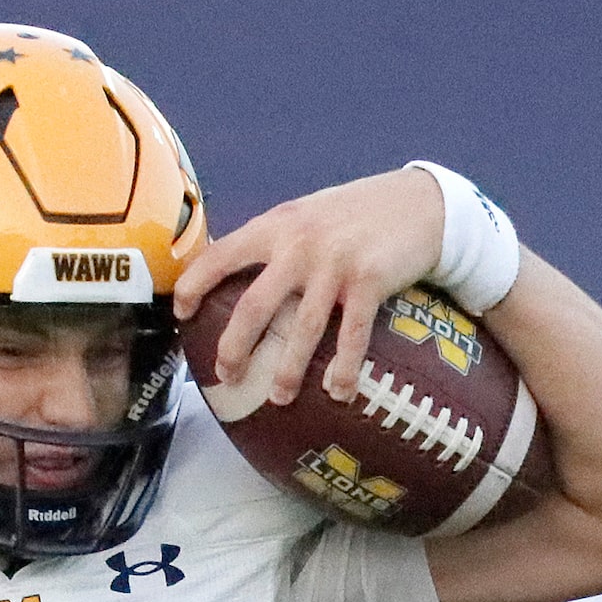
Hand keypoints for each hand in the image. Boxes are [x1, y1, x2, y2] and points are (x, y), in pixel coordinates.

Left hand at [173, 167, 444, 406]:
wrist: (420, 202)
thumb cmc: (355, 215)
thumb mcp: (305, 215)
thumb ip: (273, 242)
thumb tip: (231, 276)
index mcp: (276, 226)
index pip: (219, 255)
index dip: (193, 285)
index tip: (180, 314)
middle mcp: (299, 244)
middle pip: (252, 306)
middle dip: (235, 348)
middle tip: (226, 377)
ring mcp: (335, 264)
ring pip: (301, 329)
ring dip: (288, 371)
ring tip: (279, 398)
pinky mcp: (370, 281)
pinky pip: (352, 335)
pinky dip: (344, 368)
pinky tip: (338, 391)